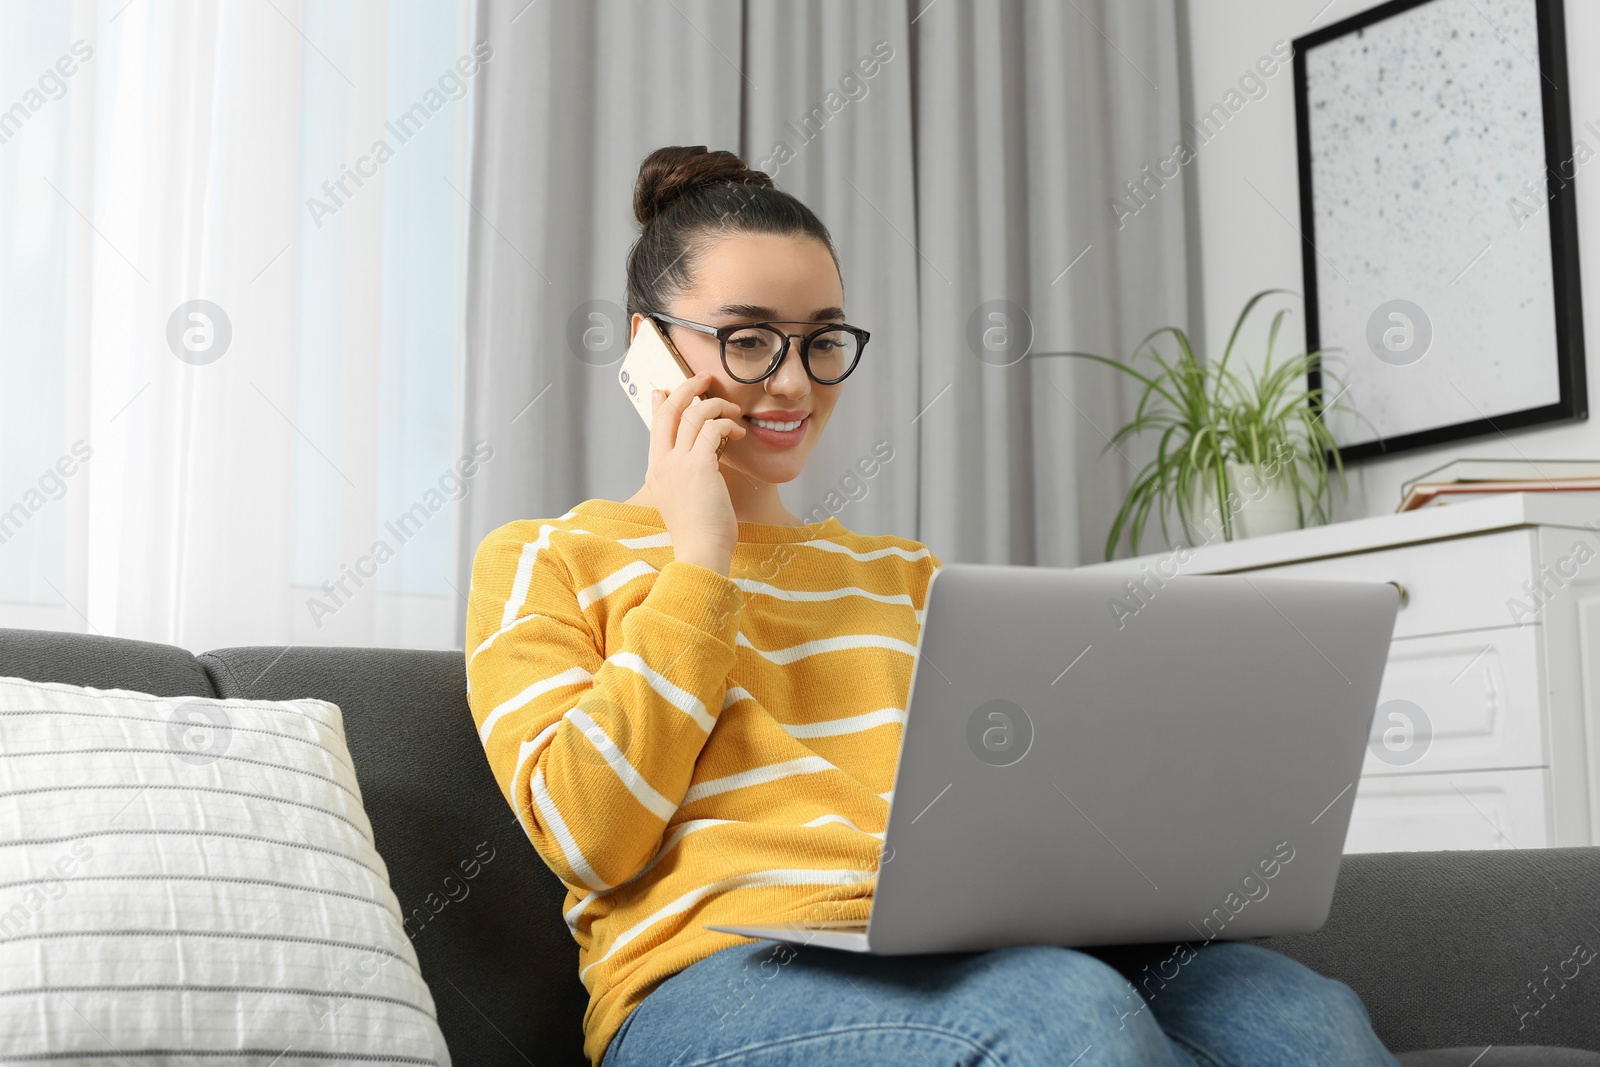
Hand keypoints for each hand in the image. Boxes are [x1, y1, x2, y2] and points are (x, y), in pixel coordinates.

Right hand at [647, 373, 745, 575]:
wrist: (701, 551)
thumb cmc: (699, 531)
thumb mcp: (683, 498)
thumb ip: (685, 475)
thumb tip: (702, 457)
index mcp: (656, 471)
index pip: (655, 426)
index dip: (661, 403)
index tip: (665, 390)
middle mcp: (662, 463)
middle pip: (669, 411)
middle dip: (687, 388)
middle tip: (704, 378)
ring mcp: (677, 463)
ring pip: (693, 414)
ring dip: (717, 406)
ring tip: (733, 413)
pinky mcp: (699, 465)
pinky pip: (712, 428)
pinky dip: (727, 424)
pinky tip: (739, 433)